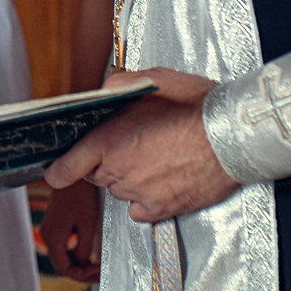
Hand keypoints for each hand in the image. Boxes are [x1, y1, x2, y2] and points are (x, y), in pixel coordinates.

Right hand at [40, 181, 101, 281]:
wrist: (73, 175)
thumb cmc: (80, 196)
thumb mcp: (87, 224)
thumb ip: (83, 247)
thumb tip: (82, 263)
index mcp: (53, 237)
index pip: (63, 268)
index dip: (81, 275)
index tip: (96, 272)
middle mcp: (47, 235)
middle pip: (61, 265)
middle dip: (80, 272)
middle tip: (98, 273)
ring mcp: (49, 230)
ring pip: (62, 257)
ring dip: (77, 265)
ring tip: (95, 267)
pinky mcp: (54, 226)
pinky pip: (62, 248)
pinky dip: (74, 255)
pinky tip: (87, 255)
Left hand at [44, 67, 238, 222]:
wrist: (236, 136)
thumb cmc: (198, 105)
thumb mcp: (155, 80)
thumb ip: (119, 85)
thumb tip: (103, 90)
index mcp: (109, 139)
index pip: (67, 166)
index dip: (58, 169)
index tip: (54, 171)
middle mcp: (119, 170)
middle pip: (96, 174)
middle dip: (105, 162)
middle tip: (131, 144)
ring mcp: (140, 193)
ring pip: (119, 190)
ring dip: (127, 178)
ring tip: (155, 158)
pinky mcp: (162, 209)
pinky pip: (139, 210)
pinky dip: (144, 199)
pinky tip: (162, 181)